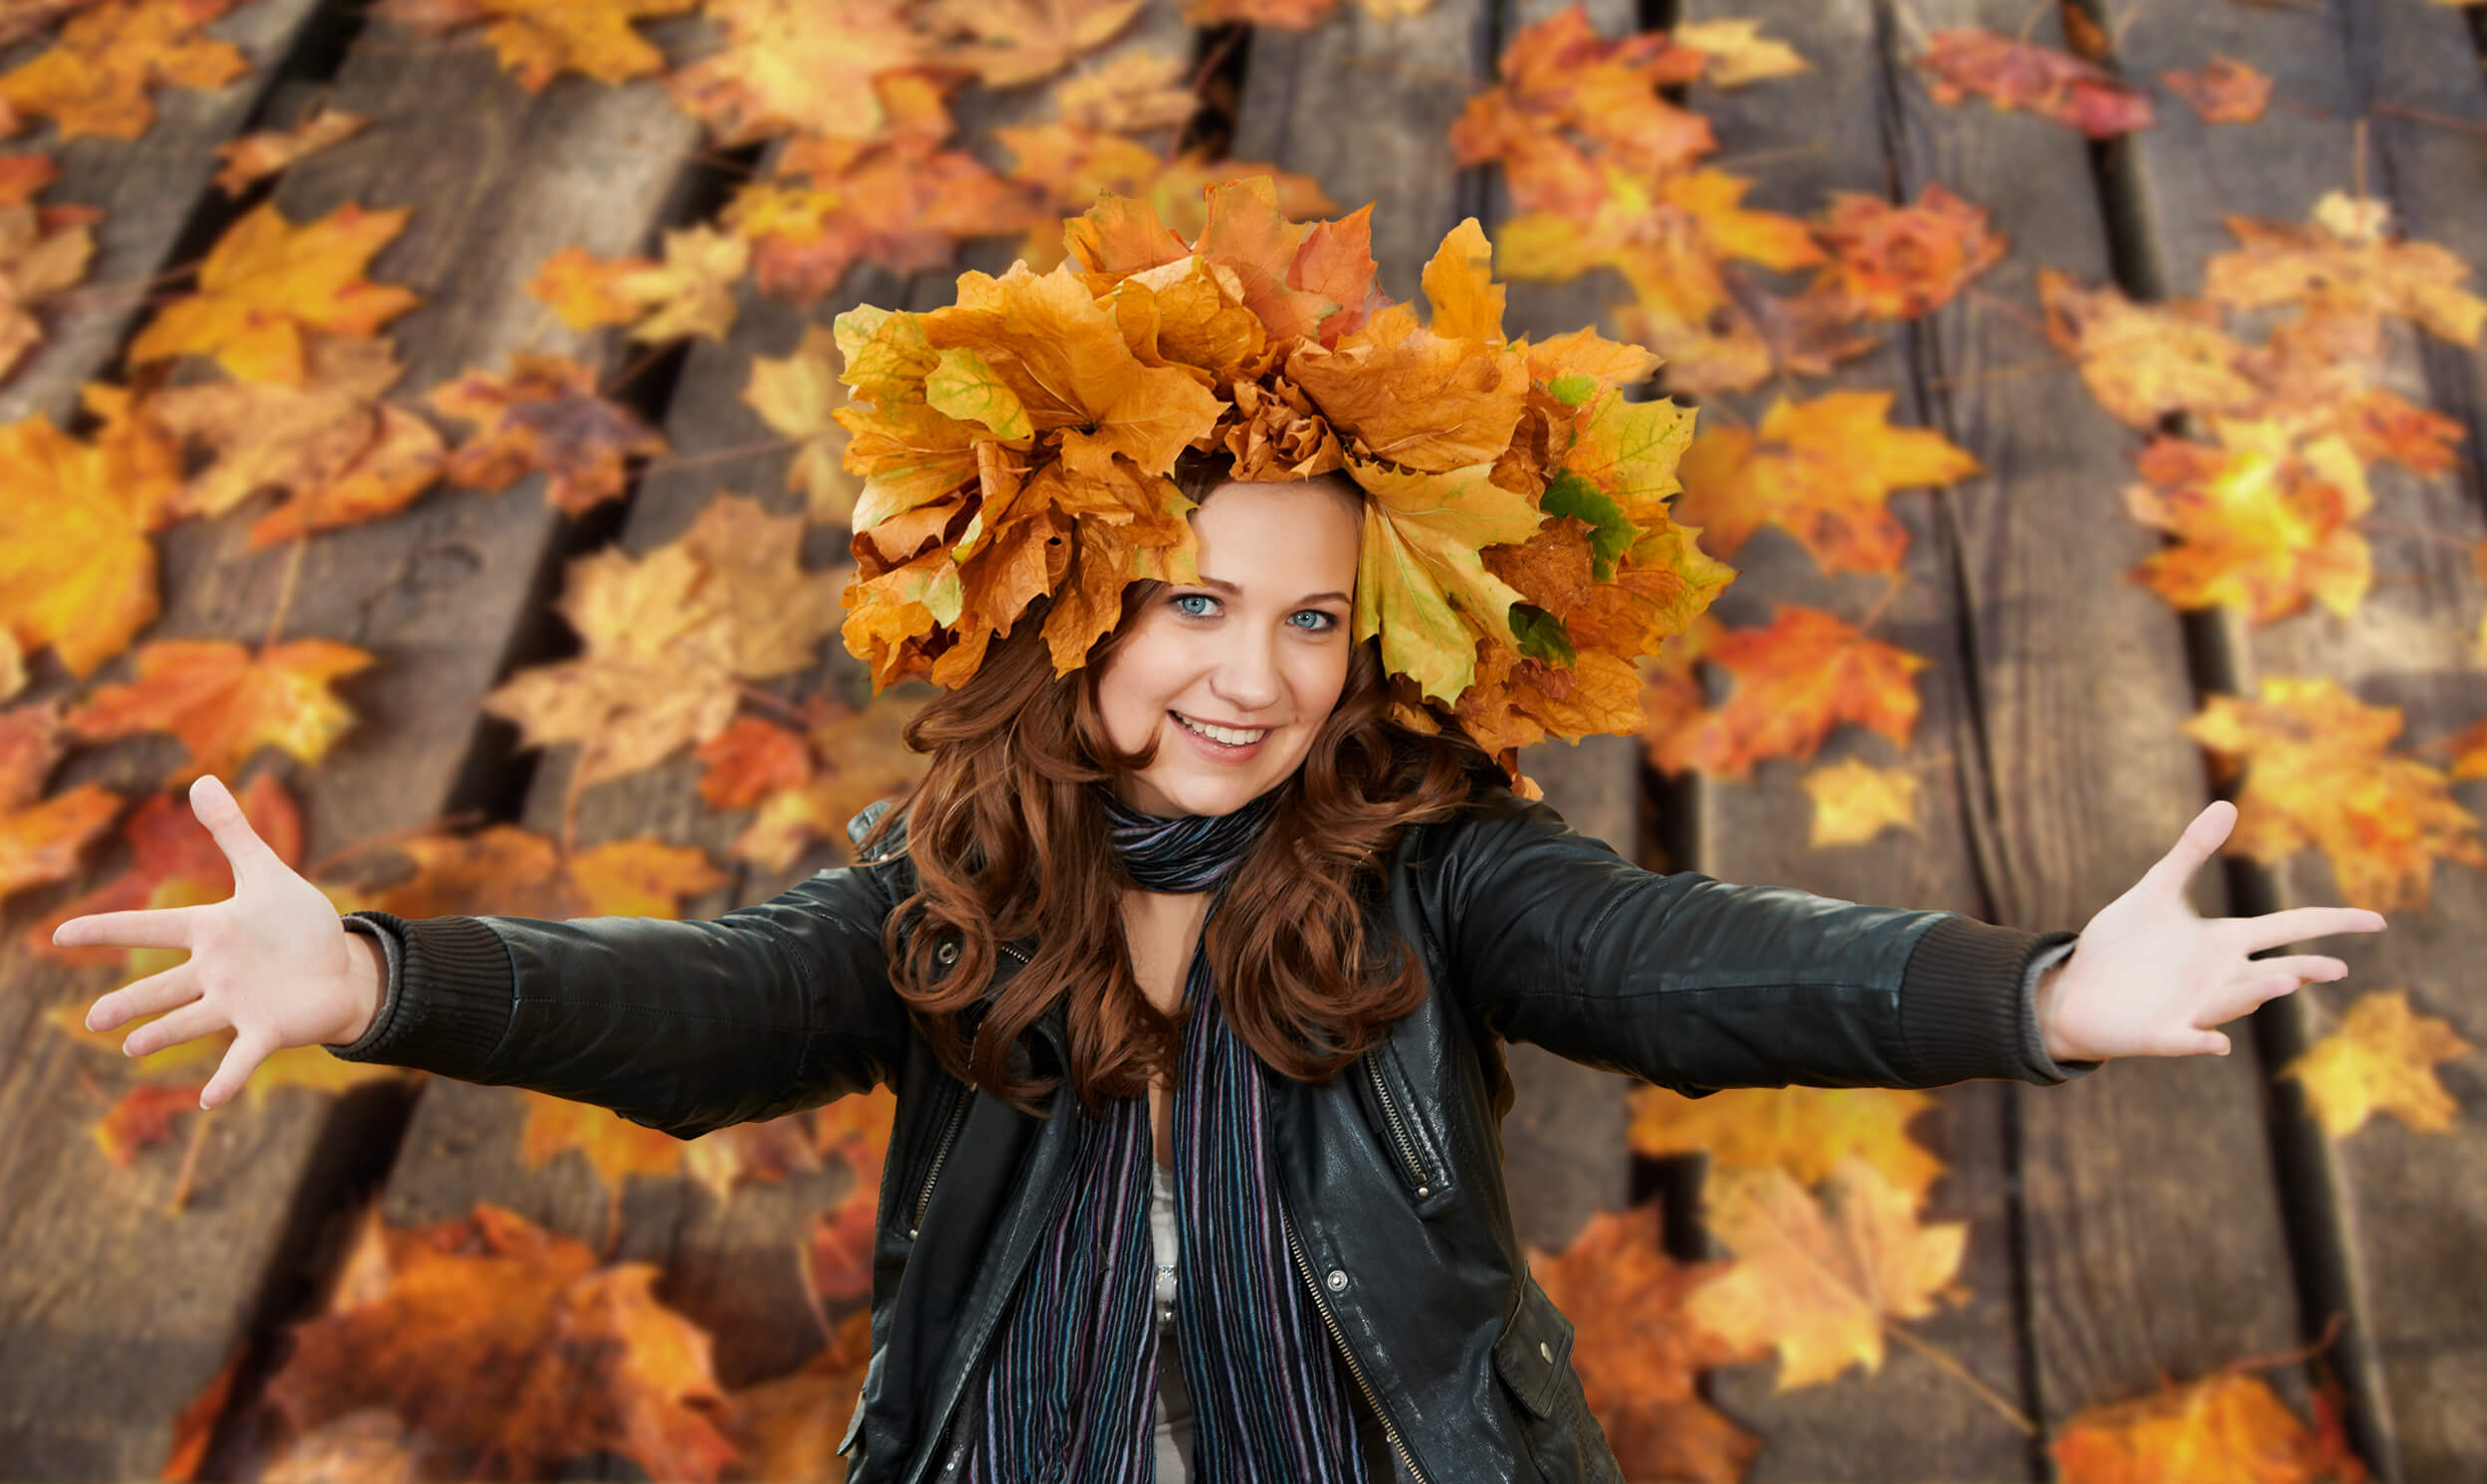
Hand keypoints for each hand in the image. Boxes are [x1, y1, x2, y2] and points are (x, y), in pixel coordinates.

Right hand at [61, 774, 383, 1109]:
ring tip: (131, 1048)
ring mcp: (239, 1004)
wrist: (342, 966)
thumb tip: (201, 780)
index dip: (109, 929)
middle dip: (129, 1001)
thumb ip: (233, 832)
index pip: (152, 928)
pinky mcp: (266, 1029)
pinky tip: (208, 1100)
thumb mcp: (268, 873)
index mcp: (213, 932)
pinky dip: (227, 1078)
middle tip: (91, 1019)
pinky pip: (241, 1056)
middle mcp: (216, 973)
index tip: (62, 933)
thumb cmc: (299, 925)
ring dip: (163, 1034)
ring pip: (191, 1020)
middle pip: (163, 985)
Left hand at [2036, 800, 2387, 1062]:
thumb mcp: (2156, 890)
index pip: (2290, 928)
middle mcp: (2219, 977)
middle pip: (2273, 972)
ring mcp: (2194, 1008)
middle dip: (2302, 970)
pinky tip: (2216, 1042)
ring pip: (2235, 1002)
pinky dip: (2201, 1041)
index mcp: (2224, 942)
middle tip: (2335, 967)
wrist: (2077, 987)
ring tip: (2284, 981)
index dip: (2333, 923)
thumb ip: (2190, 851)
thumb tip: (2228, 805)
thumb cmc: (2123, 943)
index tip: (2377, 920)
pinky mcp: (2161, 1034)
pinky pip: (2187, 1039)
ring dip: (2256, 994)